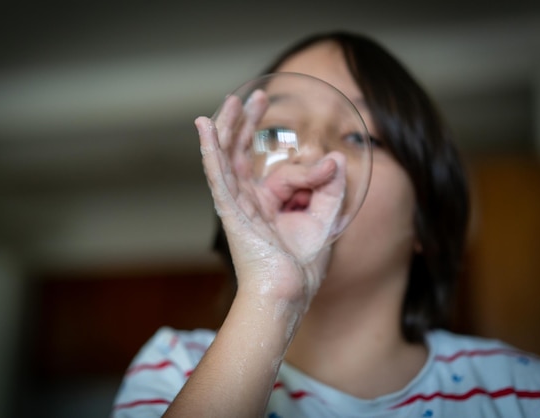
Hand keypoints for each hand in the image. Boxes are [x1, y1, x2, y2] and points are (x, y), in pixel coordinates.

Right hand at [195, 92, 345, 302]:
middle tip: (258, 97)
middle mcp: (248, 200)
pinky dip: (209, 148)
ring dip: (228, 126)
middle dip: (248, 123)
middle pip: (241, 154)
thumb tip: (335, 156)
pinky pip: (216, 173)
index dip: (310, 169)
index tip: (330, 166)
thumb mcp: (325, 217)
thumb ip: (330, 186)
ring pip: (226, 157)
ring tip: (233, 100)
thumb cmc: (302, 265)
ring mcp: (236, 203)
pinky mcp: (229, 207)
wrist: (288, 292)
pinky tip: (204, 125)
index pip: (285, 173)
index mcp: (268, 204)